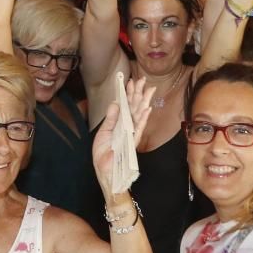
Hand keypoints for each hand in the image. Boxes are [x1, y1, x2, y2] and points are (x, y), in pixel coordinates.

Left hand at [91, 77, 154, 195]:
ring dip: (143, 102)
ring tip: (148, 90)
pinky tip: (147, 109)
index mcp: (120, 124)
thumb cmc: (104, 155)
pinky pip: (138, 129)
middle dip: (138, 93)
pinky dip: (142, 119)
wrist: (105, 172)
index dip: (128, 94)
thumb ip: (110, 119)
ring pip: (139, 115)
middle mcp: (127, 127)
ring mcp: (131, 134)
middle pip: (134, 107)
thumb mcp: (103, 133)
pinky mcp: (132, 143)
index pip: (125, 106)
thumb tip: (115, 103)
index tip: (130, 82)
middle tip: (142, 80)